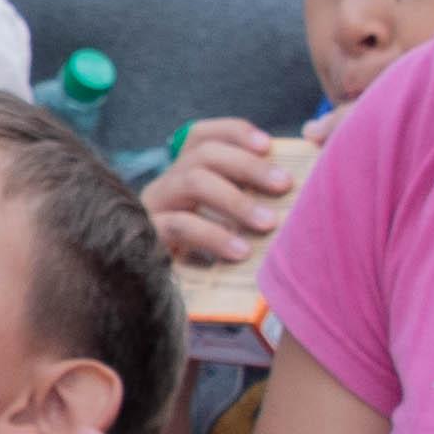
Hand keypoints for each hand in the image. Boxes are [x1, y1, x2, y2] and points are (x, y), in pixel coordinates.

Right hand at [144, 118, 299, 270]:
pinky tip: (240, 252)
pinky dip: (215, 235)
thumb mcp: (220, 225)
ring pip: (193, 181)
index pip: (202, 136)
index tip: (268, 145)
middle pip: (203, 153)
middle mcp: (165, 184)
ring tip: (268, 222)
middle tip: (284, 185)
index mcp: (182, 175)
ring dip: (237, 199)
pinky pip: (181, 225)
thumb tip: (286, 188)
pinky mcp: (148, 236)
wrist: (150, 299)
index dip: (234, 133)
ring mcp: (153, 208)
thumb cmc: (201, 261)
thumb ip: (244, 203)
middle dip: (248, 165)